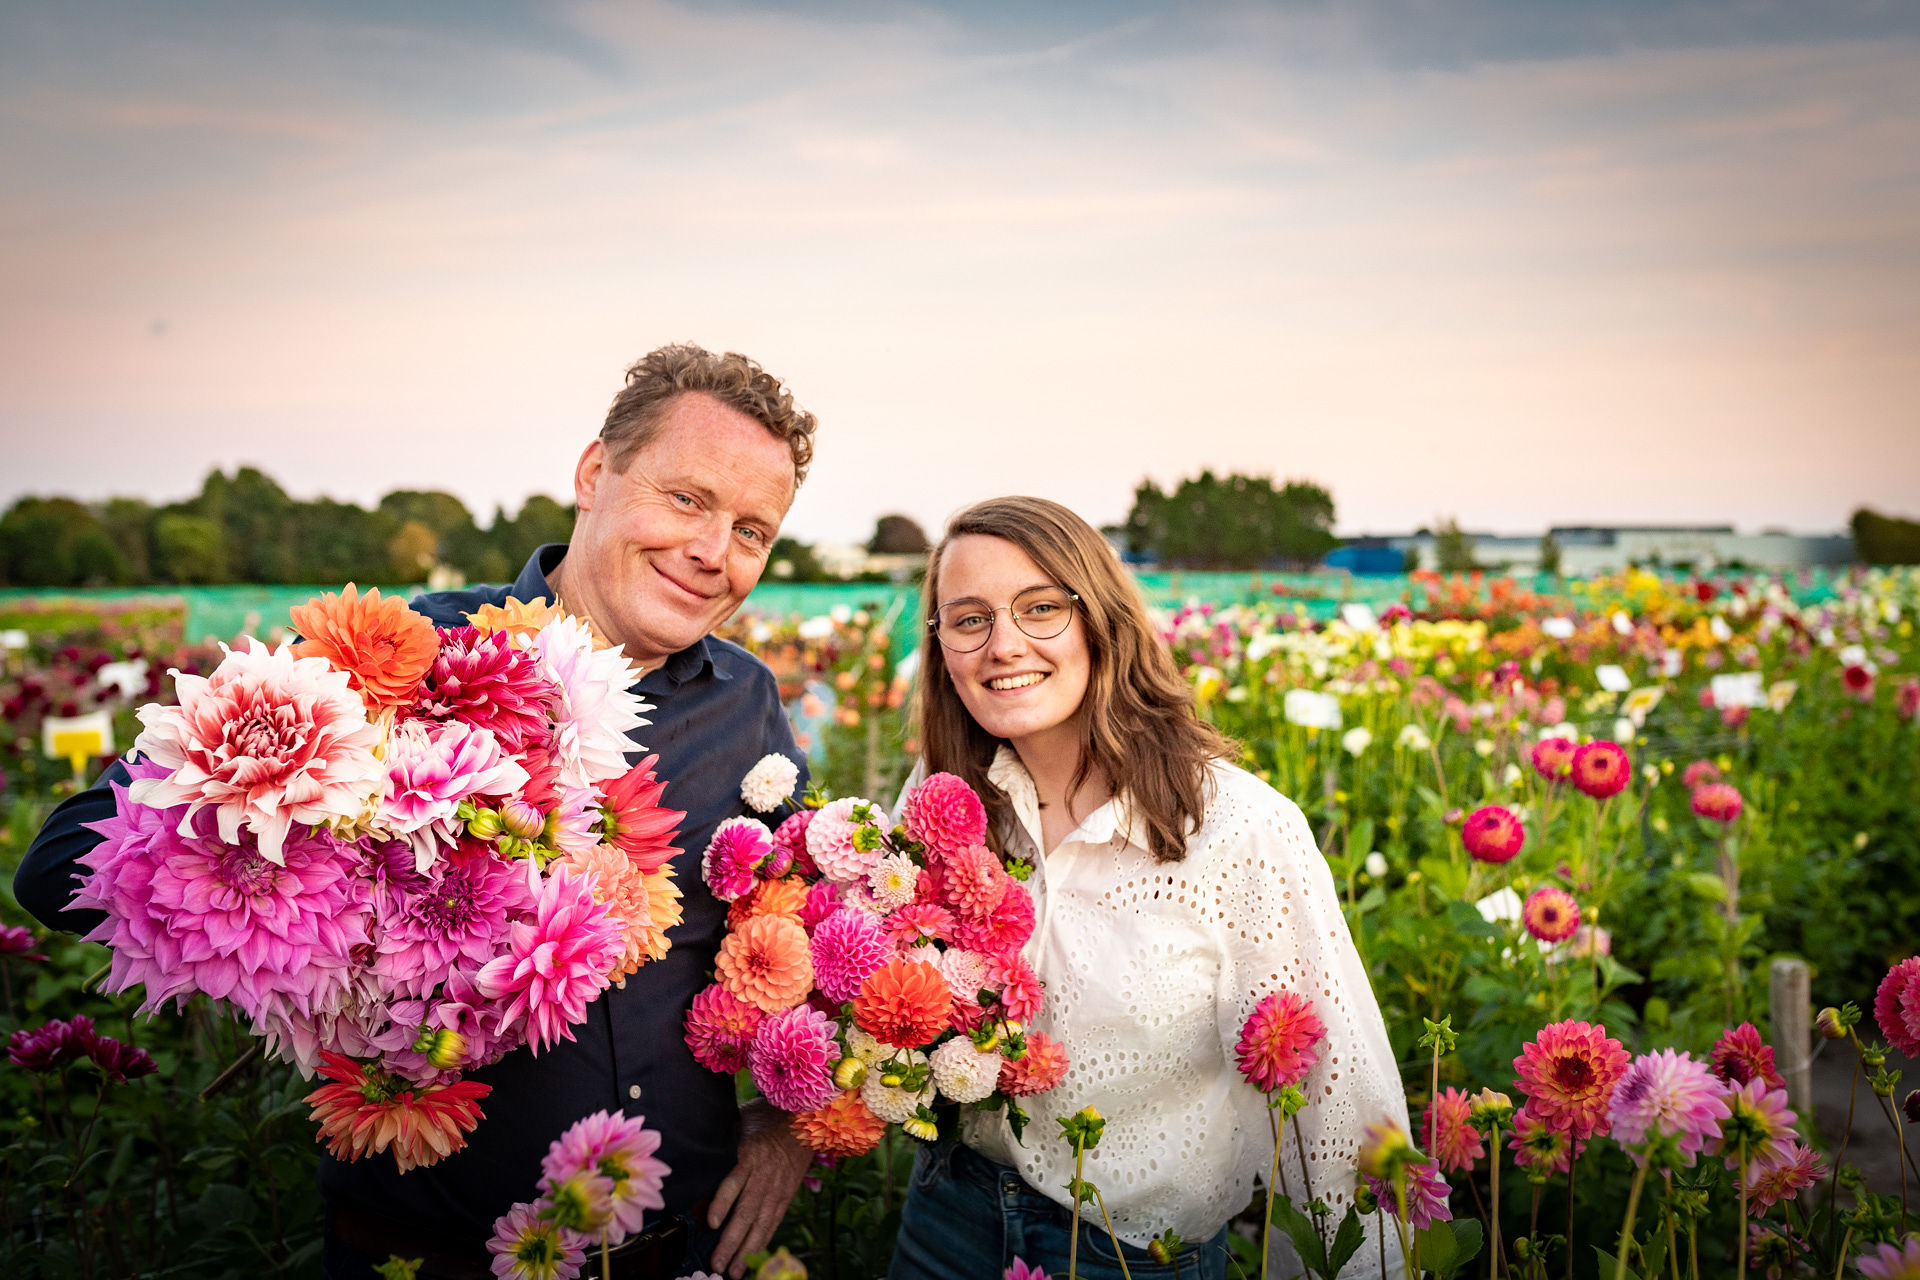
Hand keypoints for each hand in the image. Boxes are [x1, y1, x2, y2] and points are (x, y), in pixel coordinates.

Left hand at [705, 1099, 812, 1277]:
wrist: (804, 1119)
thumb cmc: (764, 1119)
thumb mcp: (740, 1123)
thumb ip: (722, 1144)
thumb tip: (695, 1162)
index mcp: (750, 1154)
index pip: (734, 1181)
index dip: (723, 1202)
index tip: (710, 1222)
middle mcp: (764, 1175)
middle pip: (746, 1211)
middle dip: (731, 1240)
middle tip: (717, 1263)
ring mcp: (777, 1188)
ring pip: (760, 1223)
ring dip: (746, 1250)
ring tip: (733, 1271)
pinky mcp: (786, 1195)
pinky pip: (773, 1222)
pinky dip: (762, 1241)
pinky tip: (752, 1258)